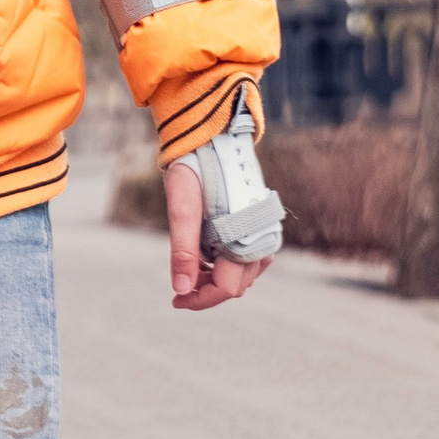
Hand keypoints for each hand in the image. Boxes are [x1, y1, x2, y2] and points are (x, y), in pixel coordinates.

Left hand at [163, 159, 270, 309]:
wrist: (212, 137)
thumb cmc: (194, 170)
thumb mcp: (183, 209)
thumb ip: (183, 251)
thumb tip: (180, 291)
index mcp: (244, 238)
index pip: (225, 288)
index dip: (200, 300)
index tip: (175, 301)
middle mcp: (261, 240)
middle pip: (234, 285)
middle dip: (207, 290)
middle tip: (179, 285)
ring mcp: (262, 234)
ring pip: (242, 275)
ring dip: (217, 279)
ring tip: (192, 267)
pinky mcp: (258, 226)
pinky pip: (247, 259)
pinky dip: (226, 265)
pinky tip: (207, 255)